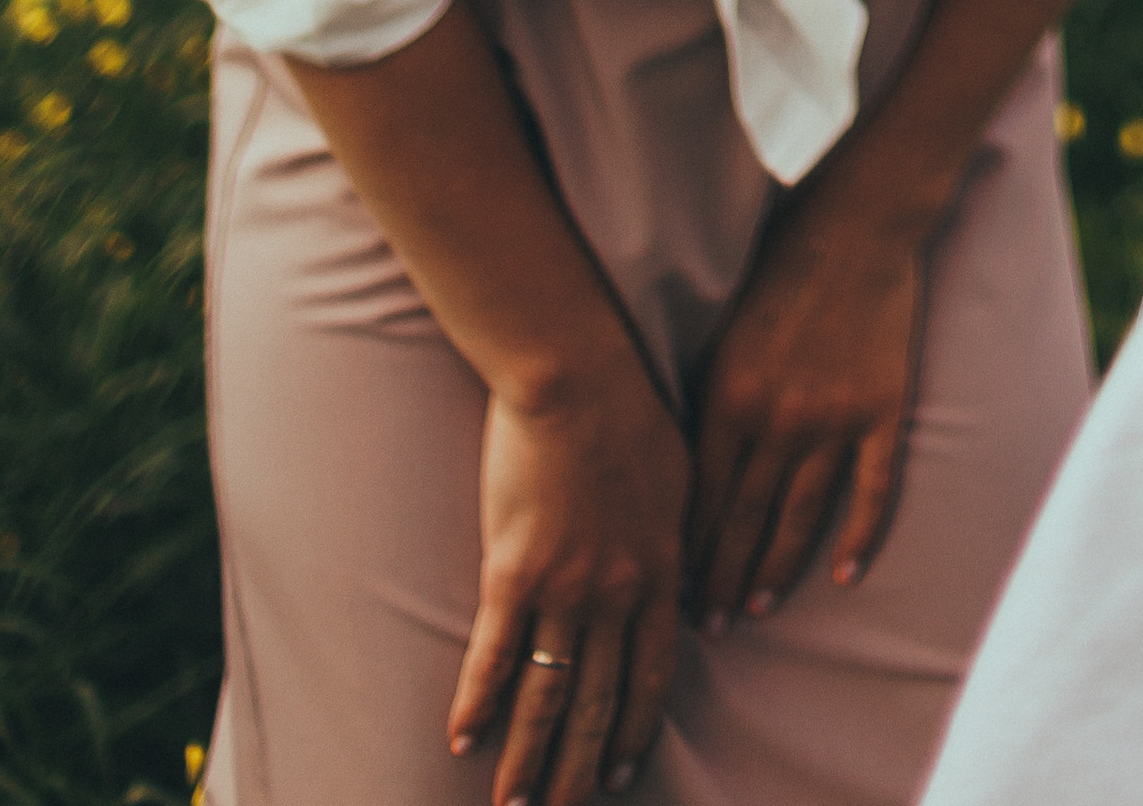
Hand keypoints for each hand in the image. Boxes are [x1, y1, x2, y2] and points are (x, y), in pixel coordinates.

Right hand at [448, 353, 688, 805]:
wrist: (577, 376)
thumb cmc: (632, 410)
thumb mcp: (680, 476)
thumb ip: (677, 536)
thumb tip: (681, 574)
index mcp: (660, 572)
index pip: (651, 675)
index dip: (636, 729)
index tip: (626, 773)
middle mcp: (616, 595)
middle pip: (598, 702)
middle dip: (580, 768)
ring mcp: (564, 588)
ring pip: (547, 695)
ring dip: (528, 758)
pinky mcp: (511, 571)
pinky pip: (493, 654)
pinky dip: (477, 703)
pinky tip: (460, 741)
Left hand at [686, 182, 927, 625]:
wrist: (858, 223)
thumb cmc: (781, 267)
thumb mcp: (725, 333)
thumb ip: (710, 401)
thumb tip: (682, 468)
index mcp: (730, 399)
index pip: (702, 499)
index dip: (688, 551)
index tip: (674, 590)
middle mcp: (779, 420)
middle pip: (746, 520)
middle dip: (721, 577)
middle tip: (708, 626)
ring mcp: (835, 419)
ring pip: (800, 515)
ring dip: (775, 569)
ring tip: (756, 608)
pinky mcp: (882, 411)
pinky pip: (871, 490)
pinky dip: (857, 537)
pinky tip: (843, 574)